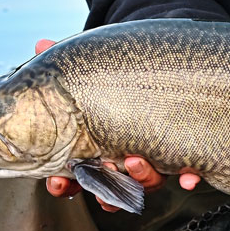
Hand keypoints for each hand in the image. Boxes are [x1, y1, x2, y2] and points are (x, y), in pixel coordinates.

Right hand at [35, 38, 201, 210]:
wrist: (164, 66)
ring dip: (141, 177)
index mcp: (98, 146)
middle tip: (103, 168)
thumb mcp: (94, 69)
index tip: (58, 181)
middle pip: (112, 184)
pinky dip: (187, 177)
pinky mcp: (184, 152)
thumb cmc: (120, 76)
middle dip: (104, 186)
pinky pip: (188, 172)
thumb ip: (70, 64)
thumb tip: (41, 44)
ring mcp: (155, 158)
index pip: (76, 174)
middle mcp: (126, 158)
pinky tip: (188, 178)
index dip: (64, 183)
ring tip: (135, 160)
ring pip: (148, 180)